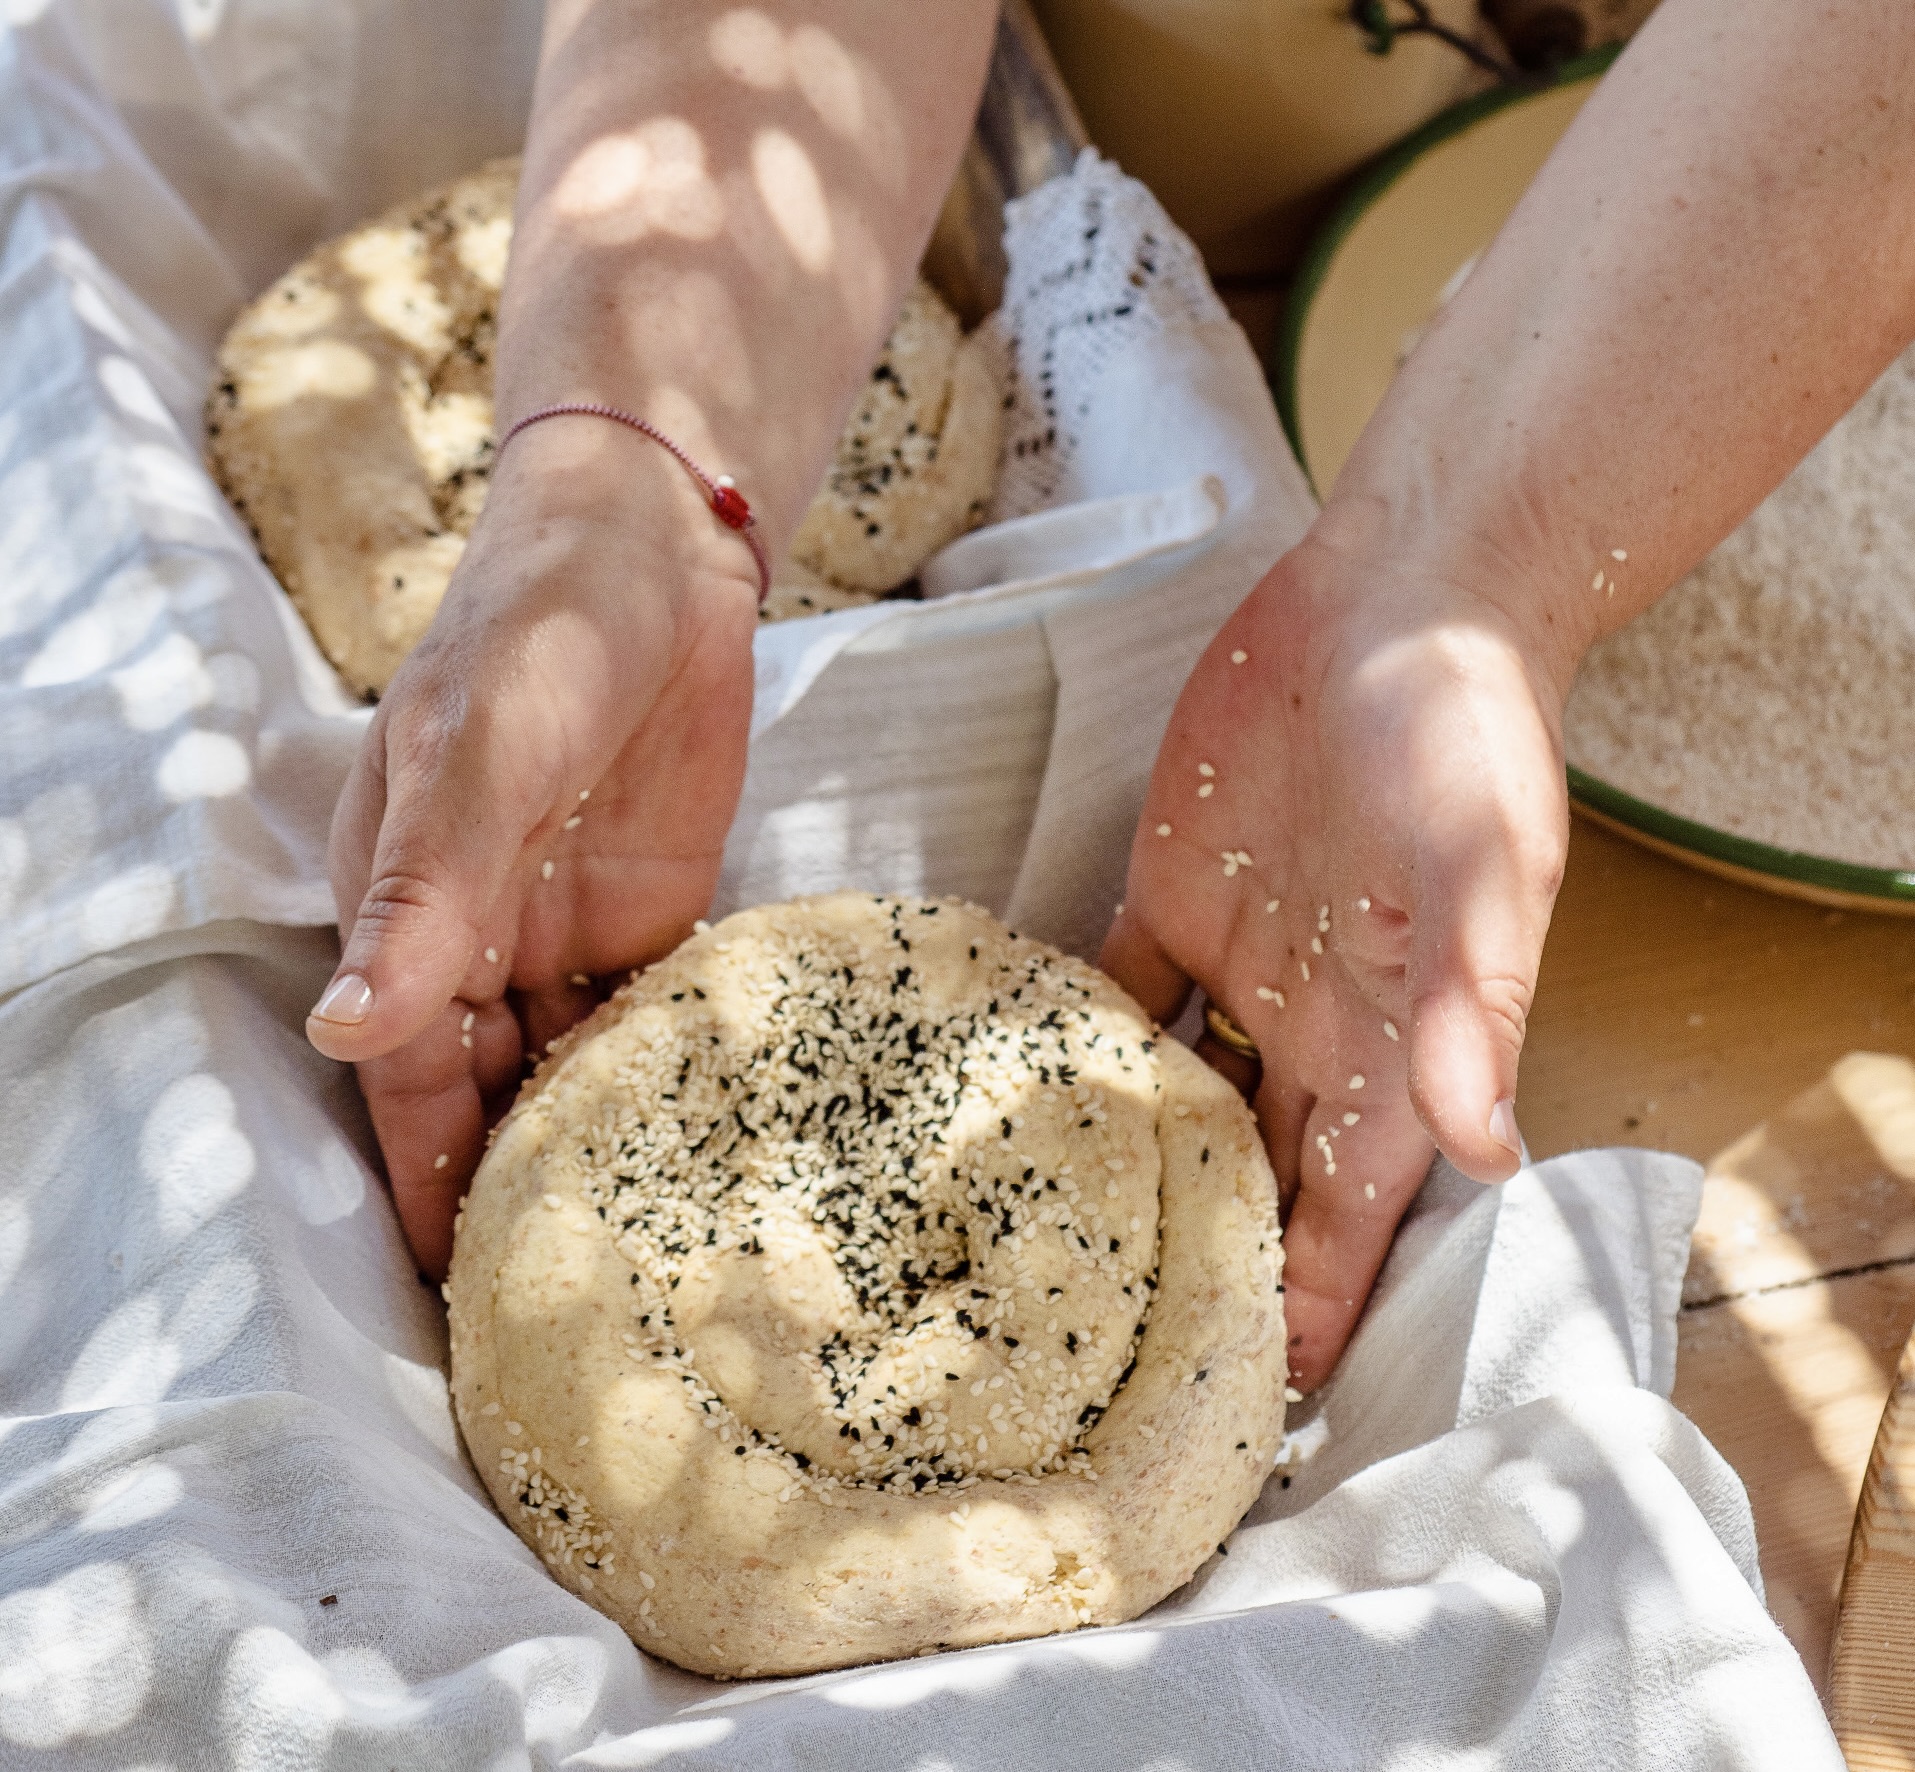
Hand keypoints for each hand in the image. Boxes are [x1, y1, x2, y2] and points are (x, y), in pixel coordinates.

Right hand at [305, 426, 759, 1277]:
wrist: (657, 554)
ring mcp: (569, 930)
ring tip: (639, 1258)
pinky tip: (702, 1156)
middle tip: (560, 1308)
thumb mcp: (471, 759)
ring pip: (568, 1071)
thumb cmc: (534, 634)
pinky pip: (652, 1023)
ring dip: (592, 1151)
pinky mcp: (658, 916)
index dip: (421, 1173)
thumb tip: (343, 1032)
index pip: (405, 1071)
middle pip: (484, 1091)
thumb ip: (421, 893)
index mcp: (404, 906)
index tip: (449, 1288)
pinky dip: (665, 1084)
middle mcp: (479, 936)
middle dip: (509, 1189)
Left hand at [1102, 525, 1570, 1388]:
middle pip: (1255, 1177)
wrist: (1400, 596)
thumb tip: (1488, 1148)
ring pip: (1173, 1098)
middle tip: (1107, 1361)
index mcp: (1392, 1041)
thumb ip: (1474, 1003)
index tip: (1247, 1404)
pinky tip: (999, 1096)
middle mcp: (1310, 1023)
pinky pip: (1110, 989)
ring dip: (1121, 1170)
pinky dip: (1067, 1040)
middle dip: (1200, 1264)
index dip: (1309, 1301)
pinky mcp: (1172, 894)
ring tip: (1032, 1256)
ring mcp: (1235, 962)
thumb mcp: (1485, 871)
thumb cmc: (1467, 733)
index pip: (1351, 1210)